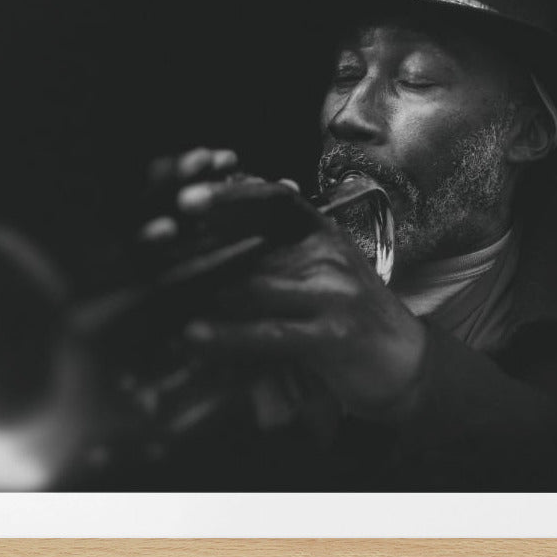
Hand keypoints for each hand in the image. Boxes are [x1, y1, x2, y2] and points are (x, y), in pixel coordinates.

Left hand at [139, 148, 427, 423]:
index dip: (226, 193)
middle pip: (251, 239)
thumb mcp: (319, 267)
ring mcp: (333, 293)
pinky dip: (227, 334)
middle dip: (198, 243)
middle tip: (152, 240)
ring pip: (253, 284)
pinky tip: (192, 336)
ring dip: (200, 290)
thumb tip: (229, 208)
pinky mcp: (332, 336)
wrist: (404, 363)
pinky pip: (269, 331)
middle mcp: (327, 253)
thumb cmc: (348, 314)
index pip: (270, 198)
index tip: (184, 194)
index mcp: (320, 231)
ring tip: (155, 290)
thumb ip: (279, 242)